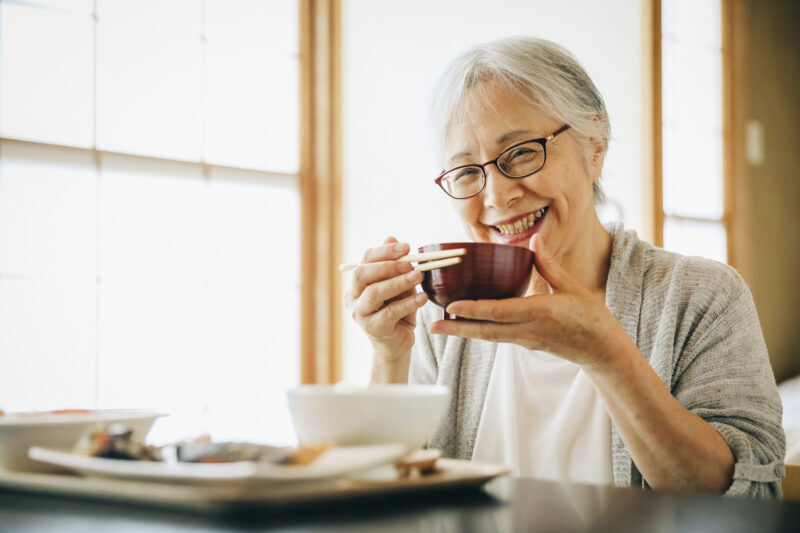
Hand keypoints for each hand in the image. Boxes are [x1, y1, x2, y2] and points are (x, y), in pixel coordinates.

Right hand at [344, 236, 428, 360]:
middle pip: (362, 274)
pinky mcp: (374, 328)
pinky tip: (422, 297)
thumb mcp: (398, 285)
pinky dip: (408, 303)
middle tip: (410, 262)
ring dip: (398, 282)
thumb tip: (392, 237)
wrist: (397, 343)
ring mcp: (360, 314)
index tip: (407, 247)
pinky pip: (390, 312)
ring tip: (418, 275)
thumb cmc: (397, 311)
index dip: (384, 251)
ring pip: (374, 293)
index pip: (365, 260)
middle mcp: (353, 297)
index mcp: (357, 283)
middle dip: (387, 265)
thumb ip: (395, 265)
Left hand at [428, 234, 627, 368]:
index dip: (474, 310)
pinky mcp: (526, 345)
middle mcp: (528, 330)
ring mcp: (525, 341)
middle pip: (485, 331)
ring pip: (489, 337)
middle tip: (431, 327)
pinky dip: (480, 331)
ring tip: (440, 327)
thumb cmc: (591, 316)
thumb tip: (532, 239)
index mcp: (540, 312)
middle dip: (457, 330)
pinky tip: (466, 326)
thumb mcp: (572, 286)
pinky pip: (498, 337)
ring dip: (464, 332)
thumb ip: (548, 264)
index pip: (499, 312)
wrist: (602, 350)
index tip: (452, 307)